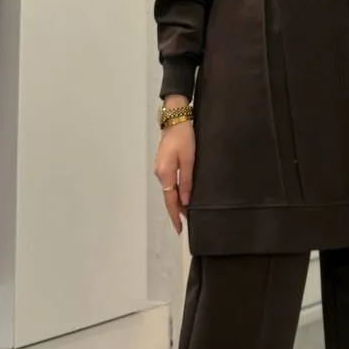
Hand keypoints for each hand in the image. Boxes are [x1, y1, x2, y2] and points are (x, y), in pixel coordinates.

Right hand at [155, 120, 194, 235]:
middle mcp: (159, 173)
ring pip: (169, 190)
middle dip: (176, 211)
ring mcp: (159, 169)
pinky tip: (183, 196)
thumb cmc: (184, 137)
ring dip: (177, 202)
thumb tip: (185, 201)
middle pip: (168, 197)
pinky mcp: (163, 164)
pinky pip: (169, 183)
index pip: (170, 200)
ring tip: (187, 213)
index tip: (180, 229)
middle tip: (186, 224)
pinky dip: (175, 192)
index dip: (175, 216)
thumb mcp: (189, 159)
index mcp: (165, 173)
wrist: (175, 119)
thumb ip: (187, 181)